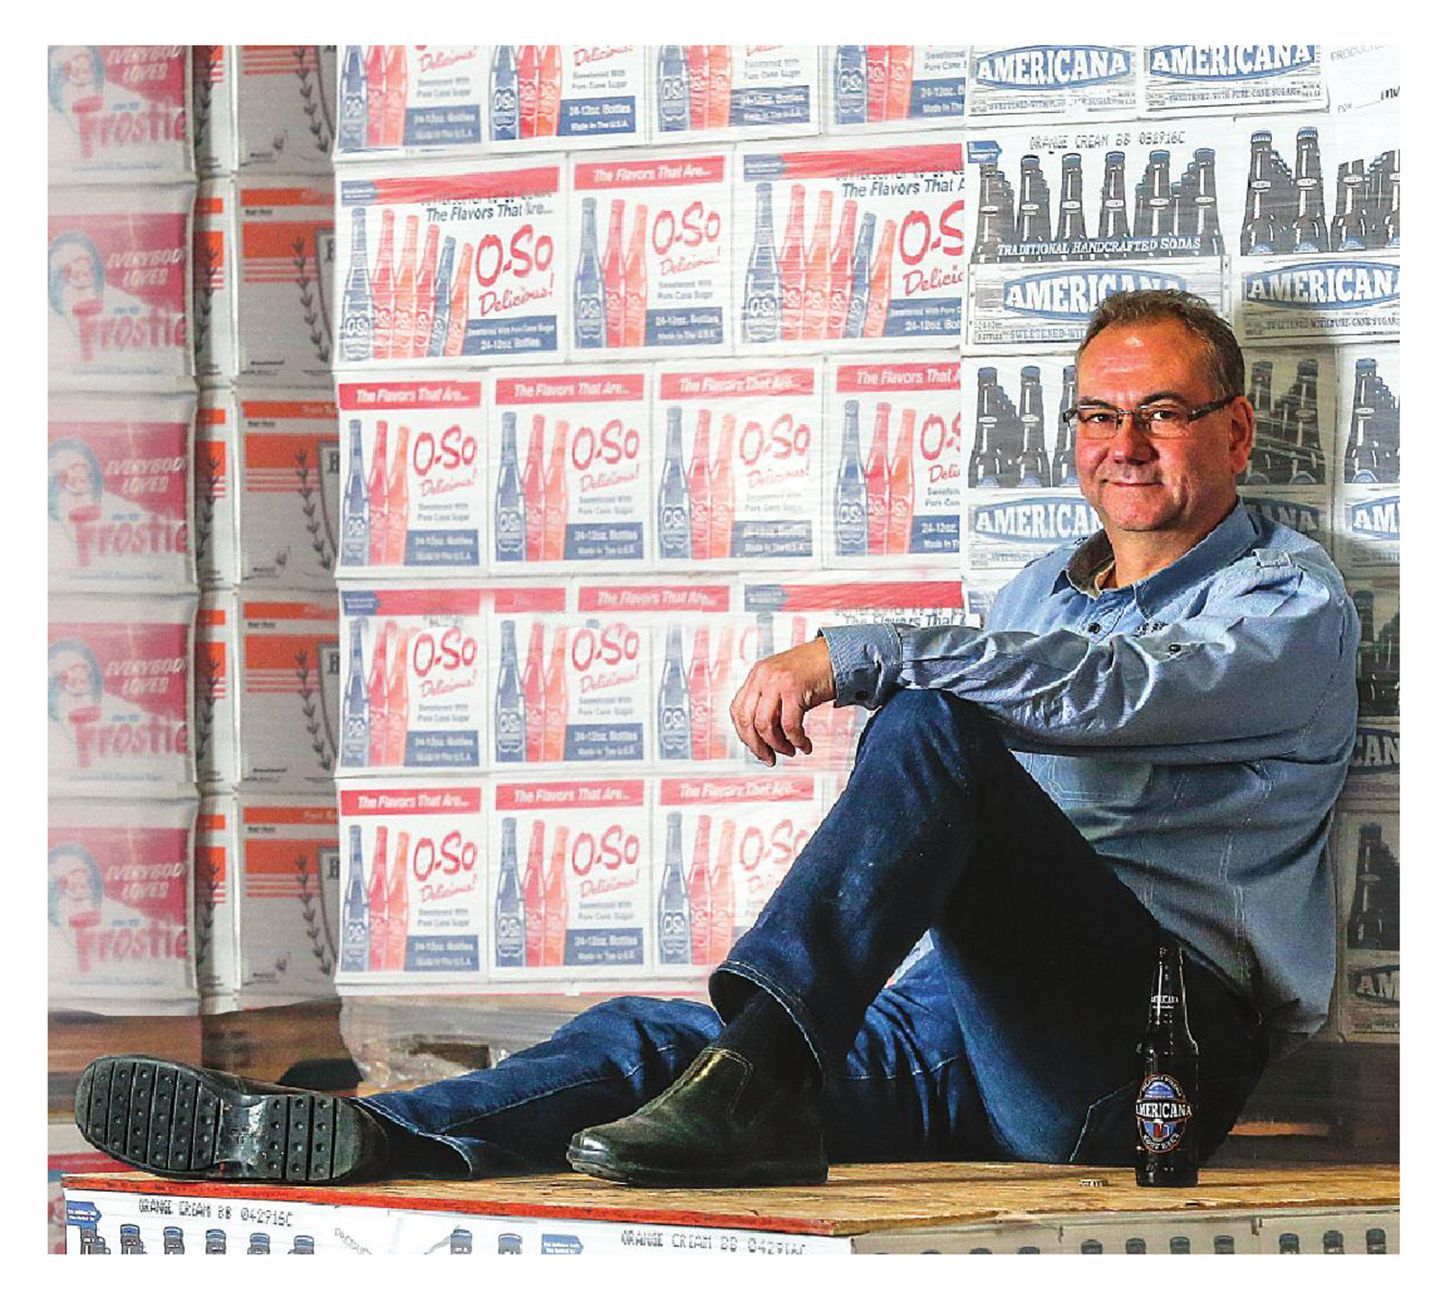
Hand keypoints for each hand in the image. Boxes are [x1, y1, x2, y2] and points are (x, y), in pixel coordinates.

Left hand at [729, 637, 836, 766]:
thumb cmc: (816, 672)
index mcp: (757, 675)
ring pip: (764, 724)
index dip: (745, 735)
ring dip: (777, 745)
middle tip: (770, 758)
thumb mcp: (785, 684)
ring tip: (790, 750)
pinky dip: (796, 740)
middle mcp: (762, 676)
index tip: (757, 749)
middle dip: (757, 746)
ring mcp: (777, 680)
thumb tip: (764, 738)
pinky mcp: (794, 688)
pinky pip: (789, 724)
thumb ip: (771, 704)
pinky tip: (804, 745)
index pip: (737, 710)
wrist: (840, 654)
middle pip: (746, 720)